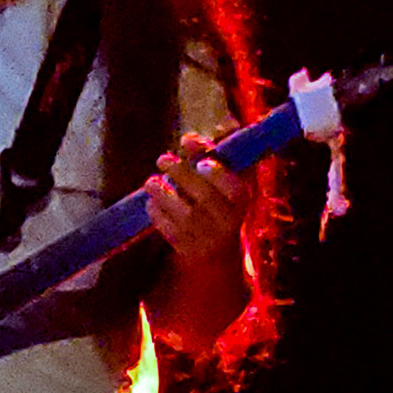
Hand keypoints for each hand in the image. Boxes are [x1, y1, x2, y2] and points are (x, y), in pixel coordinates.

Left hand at [145, 145, 249, 267]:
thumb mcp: (227, 184)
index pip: (234, 187)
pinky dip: (157, 213)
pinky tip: (152, 202)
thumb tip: (194, 136)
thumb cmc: (221, 207)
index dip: (217, 174)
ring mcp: (207, 237)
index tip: (201, 162)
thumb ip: (214, 158)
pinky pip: (169, 229)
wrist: (219, 255)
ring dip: (163, 193)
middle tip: (162, 159)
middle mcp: (227, 220)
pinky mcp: (187, 249)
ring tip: (151, 182)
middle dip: (182, 174)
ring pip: (184, 213)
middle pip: (205, 196)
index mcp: (241, 201)